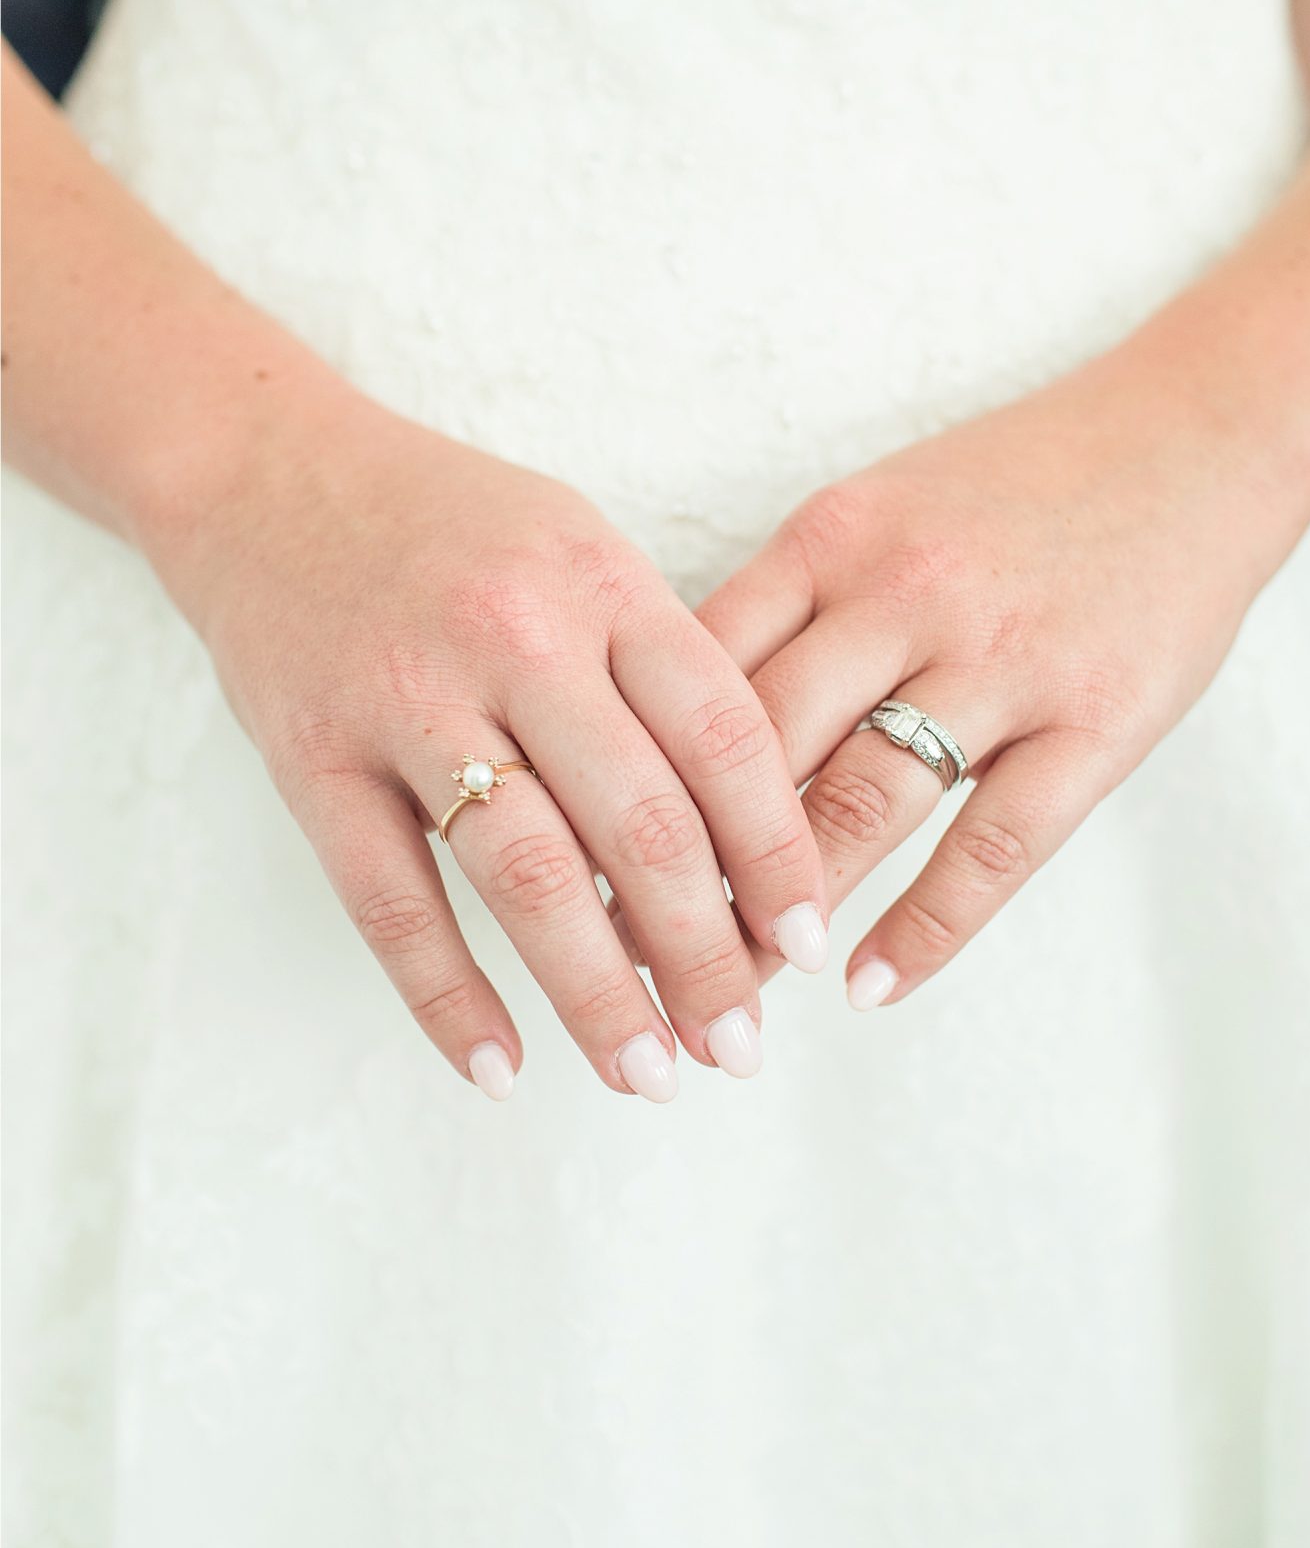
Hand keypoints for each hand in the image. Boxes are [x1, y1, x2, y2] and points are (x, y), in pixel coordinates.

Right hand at [161, 386, 827, 1099]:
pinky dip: (448, 998)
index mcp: (600, 583)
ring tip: (649, 1076)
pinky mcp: (311, 757)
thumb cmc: (451, 528)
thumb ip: (656, 672)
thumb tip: (739, 846)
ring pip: (527, 874)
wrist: (264, 471)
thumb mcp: (579, 553)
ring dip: (598, 995)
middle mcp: (515, 635)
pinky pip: (389, 902)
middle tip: (740, 1044)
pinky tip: (501, 1068)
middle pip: (641, 823)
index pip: (724, 736)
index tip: (806, 944)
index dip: (777, 854)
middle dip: (705, 955)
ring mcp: (406, 696)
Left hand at [697, 323, 1309, 1006]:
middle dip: (687, 870)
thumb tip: (669, 734)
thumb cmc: (1011, 490)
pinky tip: (866, 983)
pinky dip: (924, 927)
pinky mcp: (1097, 720)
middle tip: (631, 959)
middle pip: (759, 753)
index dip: (630, 780)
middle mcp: (903, 593)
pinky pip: (994, 846)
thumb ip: (786, 610)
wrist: (1192, 437)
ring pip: (863, 804)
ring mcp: (1003, 658)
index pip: (697, 677)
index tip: (580, 865)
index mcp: (832, 539)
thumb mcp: (876, 513)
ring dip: (786, 913)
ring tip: (734, 994)